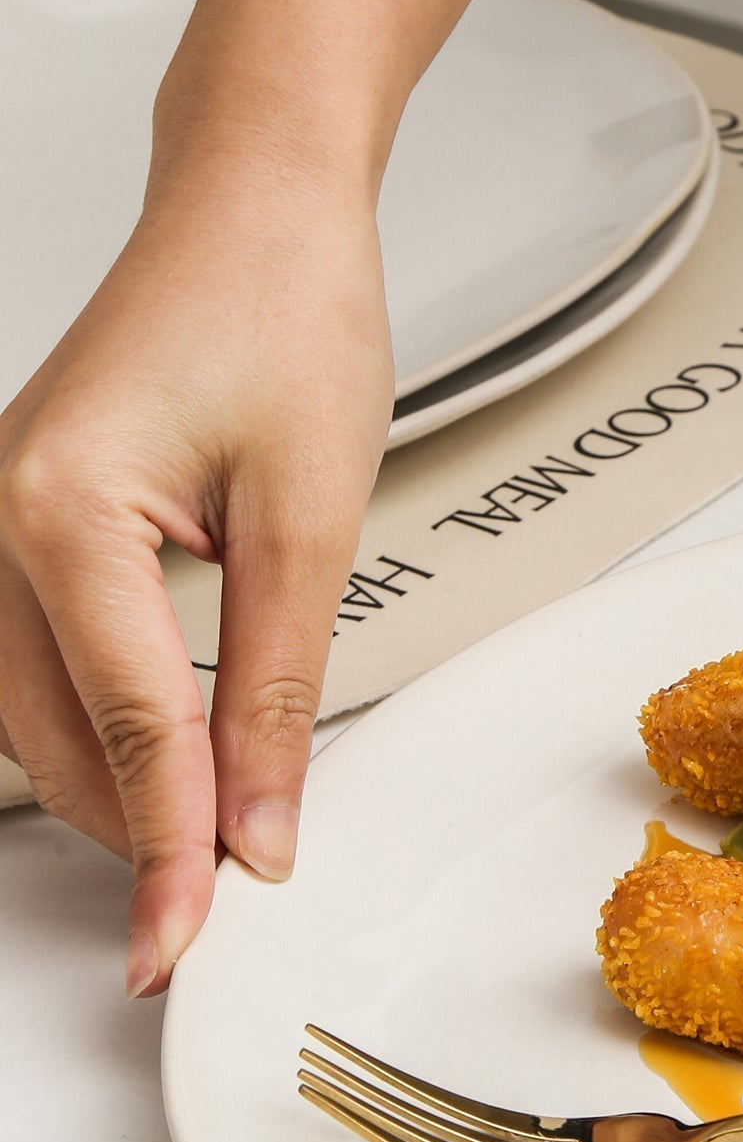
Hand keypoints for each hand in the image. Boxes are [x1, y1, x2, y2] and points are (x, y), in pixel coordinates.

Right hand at [0, 0, 495, 992]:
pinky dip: (96, 722)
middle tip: (206, 918)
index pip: (129, 728)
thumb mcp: (314, 511)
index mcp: (61, 510)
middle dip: (138, 833)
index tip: (195, 937)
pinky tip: (162, 758)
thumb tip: (264, 821)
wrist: (256, 204)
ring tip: (200, 849)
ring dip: (112, 785)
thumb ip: (279, 680)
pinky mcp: (20, 515)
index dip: (175, 847)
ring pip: (31, 714)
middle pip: (57, 739)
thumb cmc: (286, 307)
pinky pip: (36, 658)